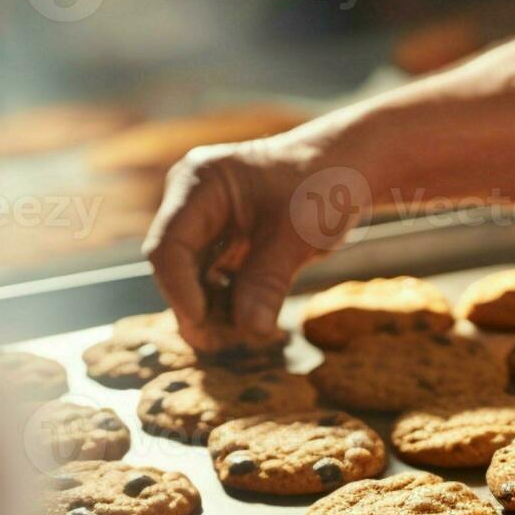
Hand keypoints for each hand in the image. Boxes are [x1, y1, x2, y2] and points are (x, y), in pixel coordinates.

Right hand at [143, 136, 352, 350]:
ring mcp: (207, 226)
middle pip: (176, 267)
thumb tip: (249, 329)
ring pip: (194, 280)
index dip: (179, 288)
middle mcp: (193, 204)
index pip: (170, 244)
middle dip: (197, 306)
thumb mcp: (296, 232)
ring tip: (241, 339)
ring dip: (213, 313)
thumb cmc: (321, 183)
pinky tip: (249, 326)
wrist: (345, 170)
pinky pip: (215, 283)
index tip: (202, 321)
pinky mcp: (224, 246)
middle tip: (222, 344)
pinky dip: (229, 306)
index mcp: (200, 184)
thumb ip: (268, 280)